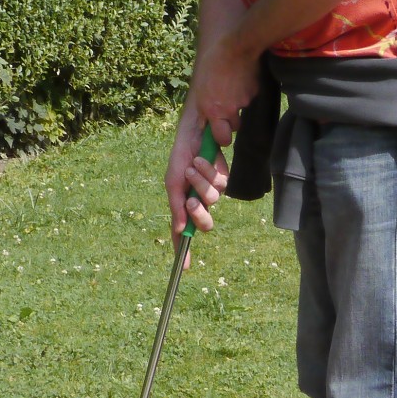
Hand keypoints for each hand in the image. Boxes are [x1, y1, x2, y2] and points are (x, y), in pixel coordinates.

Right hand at [165, 104, 232, 238]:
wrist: (195, 131)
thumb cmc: (180, 156)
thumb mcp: (173, 180)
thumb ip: (176, 205)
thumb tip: (180, 229)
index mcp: (182, 204)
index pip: (183, 232)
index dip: (184, 249)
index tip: (185, 267)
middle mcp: (198, 200)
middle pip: (204, 224)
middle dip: (199, 214)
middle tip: (191, 201)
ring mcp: (212, 190)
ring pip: (212, 200)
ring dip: (202, 183)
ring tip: (194, 167)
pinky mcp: (223, 177)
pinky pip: (221, 184)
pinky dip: (210, 171)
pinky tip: (203, 159)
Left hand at [187, 35, 261, 138]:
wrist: (235, 48)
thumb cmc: (211, 66)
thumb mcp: (200, 90)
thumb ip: (204, 109)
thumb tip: (205, 124)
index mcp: (214, 111)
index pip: (223, 139)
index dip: (223, 138)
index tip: (221, 133)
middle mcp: (230, 110)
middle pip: (235, 126)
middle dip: (231, 119)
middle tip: (226, 105)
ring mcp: (245, 101)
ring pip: (242, 109)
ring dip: (237, 102)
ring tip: (231, 85)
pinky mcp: (255, 92)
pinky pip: (250, 96)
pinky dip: (246, 91)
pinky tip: (240, 78)